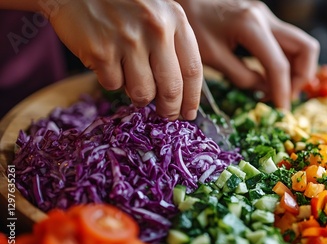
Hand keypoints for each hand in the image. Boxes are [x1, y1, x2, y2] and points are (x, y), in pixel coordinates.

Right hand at [46, 0, 202, 119]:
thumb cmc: (122, 3)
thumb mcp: (158, 12)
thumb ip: (172, 44)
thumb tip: (181, 91)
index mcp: (175, 19)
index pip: (192, 69)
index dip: (192, 98)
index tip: (189, 113)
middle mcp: (155, 30)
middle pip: (171, 88)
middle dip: (170, 109)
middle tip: (167, 116)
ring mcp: (128, 41)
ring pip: (143, 92)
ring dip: (140, 97)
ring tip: (134, 84)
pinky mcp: (101, 51)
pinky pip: (114, 85)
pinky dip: (112, 81)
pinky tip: (109, 64)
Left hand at [177, 0, 319, 110]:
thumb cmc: (192, 26)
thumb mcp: (212, 57)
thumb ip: (242, 77)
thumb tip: (265, 91)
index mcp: (251, 25)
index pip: (279, 64)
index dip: (283, 91)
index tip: (281, 111)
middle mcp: (266, 18)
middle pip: (306, 48)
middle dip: (301, 78)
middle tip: (284, 97)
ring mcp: (268, 18)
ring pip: (301, 45)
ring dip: (297, 71)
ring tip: (277, 90)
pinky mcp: (264, 21)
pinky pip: (287, 44)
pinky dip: (287, 63)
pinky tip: (270, 78)